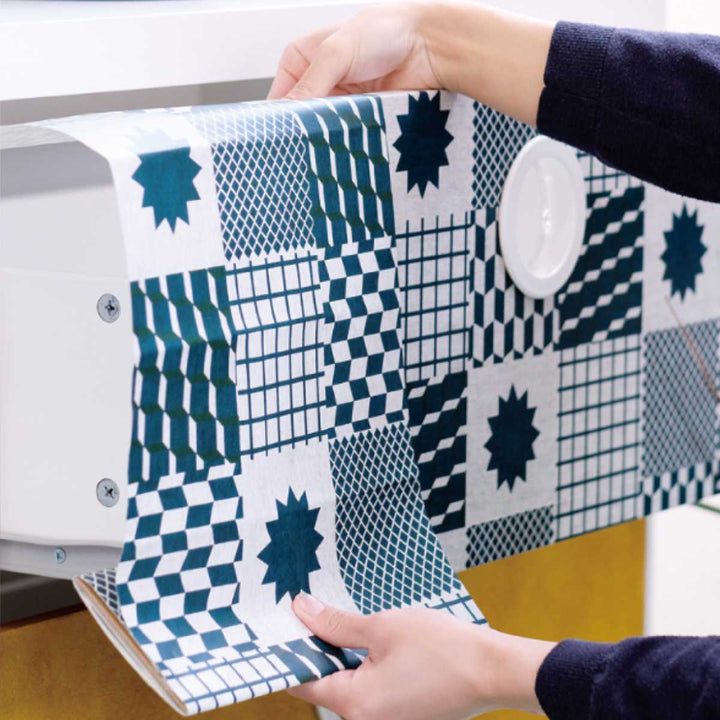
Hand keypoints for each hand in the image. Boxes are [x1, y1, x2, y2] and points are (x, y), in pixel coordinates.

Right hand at [268, 2, 552, 126]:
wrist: (430, 46)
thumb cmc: (386, 32)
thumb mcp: (337, 51)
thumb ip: (310, 83)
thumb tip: (287, 113)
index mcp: (302, 60)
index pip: (278, 98)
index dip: (277, 120)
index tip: (279, 140)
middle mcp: (319, 83)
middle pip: (300, 120)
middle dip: (303, 134)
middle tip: (303, 151)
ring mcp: (340, 104)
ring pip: (323, 132)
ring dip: (327, 141)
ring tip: (326, 152)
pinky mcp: (361, 120)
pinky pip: (347, 139)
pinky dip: (346, 146)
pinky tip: (345, 153)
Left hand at [287, 592, 554, 718]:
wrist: (493, 670)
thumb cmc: (441, 647)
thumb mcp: (382, 627)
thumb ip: (336, 624)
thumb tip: (300, 610)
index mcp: (355, 705)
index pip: (303, 681)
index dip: (289, 650)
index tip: (280, 623)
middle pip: (324, 684)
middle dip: (316, 647)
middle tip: (309, 610)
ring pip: (347, 686)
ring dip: (340, 655)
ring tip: (336, 619)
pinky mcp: (400, 716)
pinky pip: (368, 692)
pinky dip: (362, 666)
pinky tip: (365, 639)